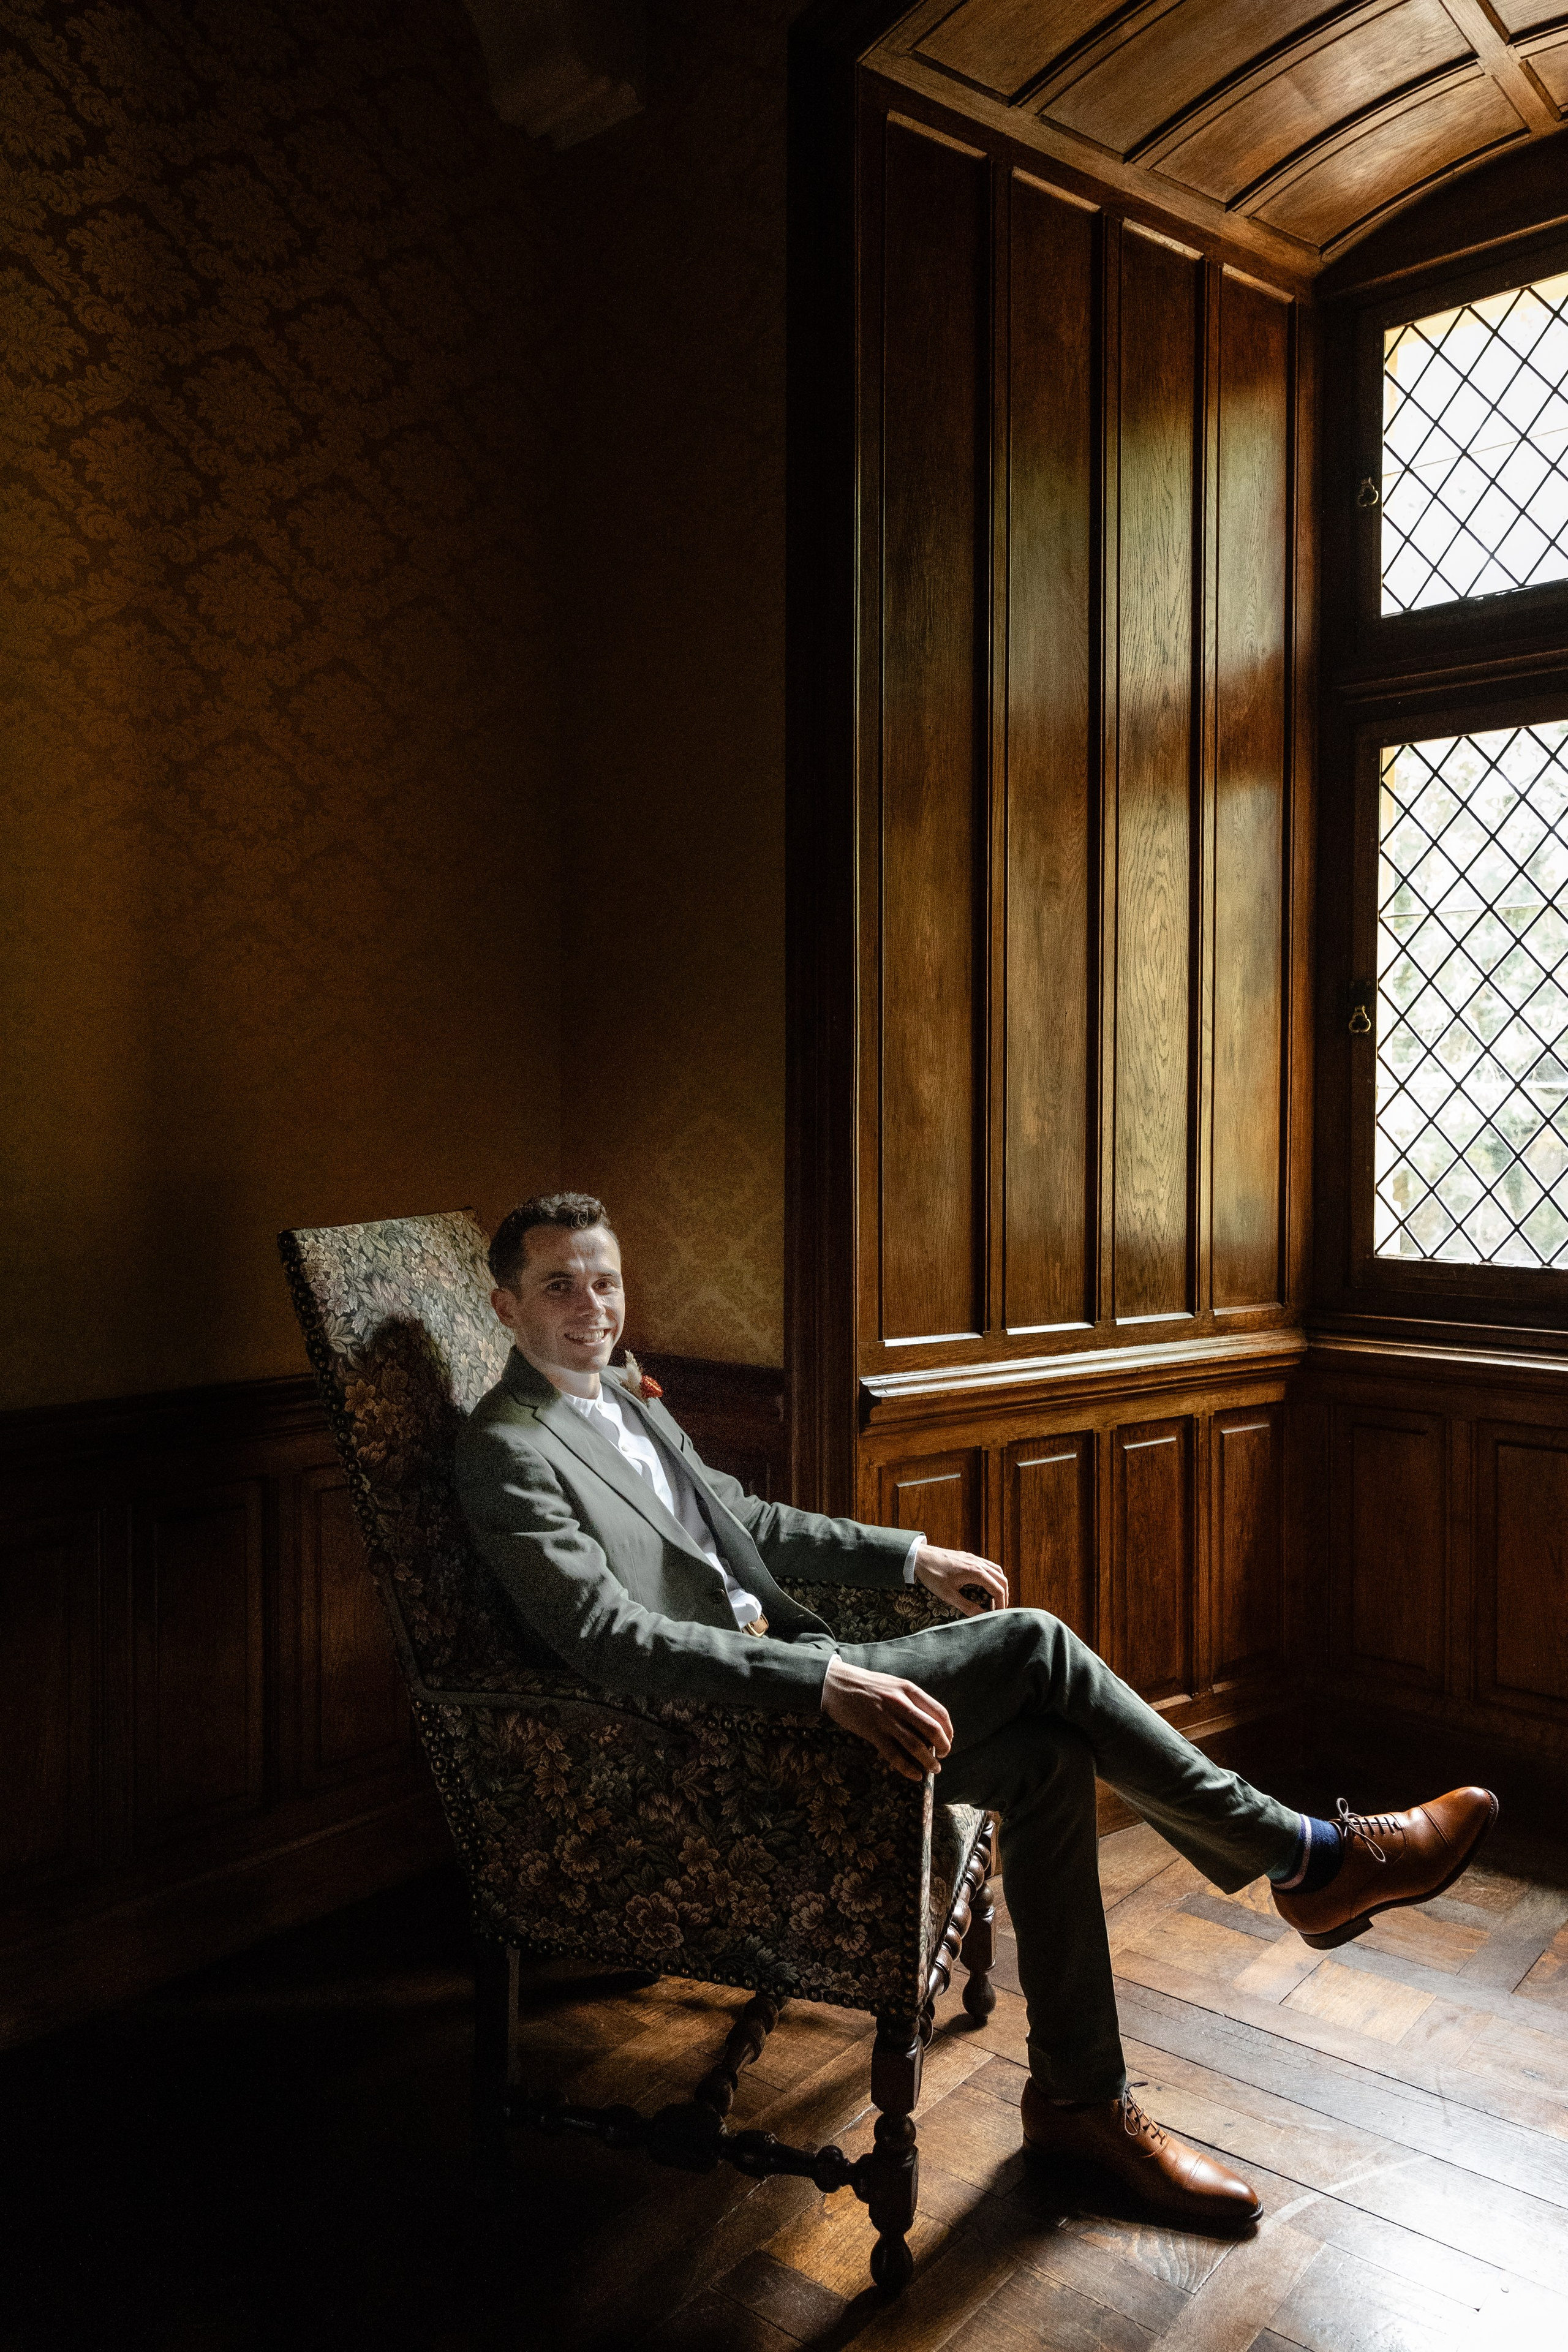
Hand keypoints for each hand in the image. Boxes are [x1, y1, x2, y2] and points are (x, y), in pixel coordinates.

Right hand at [820, 1655, 952, 1781]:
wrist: (836, 1684)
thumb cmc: (867, 1685)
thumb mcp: (893, 1685)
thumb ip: (910, 1700)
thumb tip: (929, 1724)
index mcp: (908, 1689)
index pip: (939, 1713)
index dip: (949, 1730)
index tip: (949, 1740)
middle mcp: (900, 1703)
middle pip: (932, 1730)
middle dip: (943, 1747)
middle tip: (943, 1756)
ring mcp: (886, 1719)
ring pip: (916, 1745)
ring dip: (929, 1761)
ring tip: (934, 1769)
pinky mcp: (872, 1732)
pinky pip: (895, 1755)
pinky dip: (908, 1768)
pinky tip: (915, 1774)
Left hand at [913, 1544, 1008, 1615]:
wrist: (919, 1556)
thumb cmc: (932, 1575)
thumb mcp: (948, 1595)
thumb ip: (966, 1606)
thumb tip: (981, 1616)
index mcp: (975, 1572)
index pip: (997, 1589)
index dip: (1001, 1603)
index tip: (998, 1615)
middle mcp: (978, 1563)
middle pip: (1001, 1579)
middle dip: (1003, 1595)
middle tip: (1000, 1609)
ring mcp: (973, 1558)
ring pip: (996, 1570)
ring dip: (999, 1584)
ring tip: (996, 1598)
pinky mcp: (968, 1556)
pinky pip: (987, 1565)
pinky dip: (992, 1576)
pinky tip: (985, 1584)